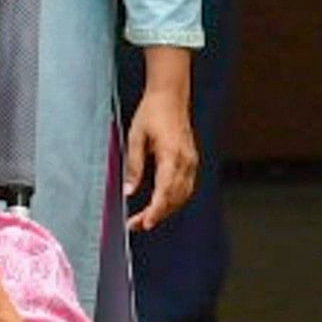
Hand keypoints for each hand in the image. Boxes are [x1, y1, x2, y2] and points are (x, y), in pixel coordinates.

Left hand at [123, 85, 200, 232]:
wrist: (171, 96)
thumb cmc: (153, 112)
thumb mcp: (135, 137)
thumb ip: (134, 166)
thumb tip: (129, 190)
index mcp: (171, 154)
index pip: (165, 190)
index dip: (156, 210)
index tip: (145, 223)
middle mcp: (186, 161)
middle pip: (174, 198)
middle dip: (157, 215)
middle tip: (136, 224)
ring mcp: (191, 161)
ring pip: (182, 196)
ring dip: (165, 210)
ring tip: (145, 218)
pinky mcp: (191, 161)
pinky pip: (185, 187)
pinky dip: (174, 200)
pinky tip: (160, 204)